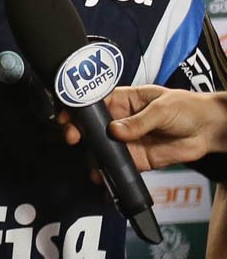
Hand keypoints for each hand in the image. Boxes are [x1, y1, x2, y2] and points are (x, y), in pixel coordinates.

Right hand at [59, 85, 226, 171]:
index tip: (67, 115)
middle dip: (79, 132)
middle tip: (74, 138)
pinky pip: (119, 167)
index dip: (77, 108)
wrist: (210, 130)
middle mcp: (120, 120)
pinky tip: (103, 177)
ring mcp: (127, 140)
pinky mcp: (137, 159)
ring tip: (91, 164)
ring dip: (93, 156)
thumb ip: (138, 121)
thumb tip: (115, 131)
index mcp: (123, 100)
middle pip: (92, 127)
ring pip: (102, 148)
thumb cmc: (187, 108)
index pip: (93, 102)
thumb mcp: (162, 108)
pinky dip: (109, 173)